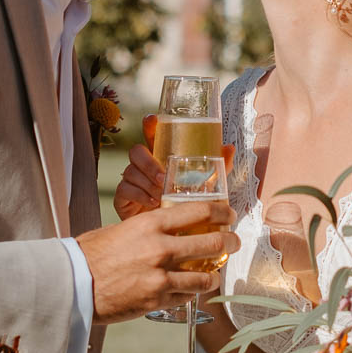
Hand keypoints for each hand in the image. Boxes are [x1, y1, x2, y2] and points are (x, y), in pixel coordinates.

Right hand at [76, 198, 240, 323]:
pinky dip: (192, 292)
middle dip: (229, 242)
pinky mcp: (157, 299)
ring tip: (215, 273)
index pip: (199, 212)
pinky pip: (186, 296)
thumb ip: (148, 228)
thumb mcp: (122, 229)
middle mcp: (160, 248)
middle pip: (211, 243)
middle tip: (233, 242)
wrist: (73, 284)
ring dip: (214, 274)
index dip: (221, 212)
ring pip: (204, 276)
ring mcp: (161, 276)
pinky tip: (192, 289)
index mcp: (151, 224)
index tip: (228, 215)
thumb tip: (169, 228)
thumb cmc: (91, 254)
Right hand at [115, 115, 236, 219]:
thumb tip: (229, 148)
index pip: (152, 135)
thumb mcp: (199, 185)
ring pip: (131, 171)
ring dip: (147, 183)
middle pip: (136, 151)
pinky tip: (152, 203)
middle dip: (149, 163)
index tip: (152, 120)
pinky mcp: (122, 196)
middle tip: (163, 178)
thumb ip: (213, 168)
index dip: (150, 125)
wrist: (163, 232)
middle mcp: (143, 165)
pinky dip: (140, 196)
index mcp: (160, 157)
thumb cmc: (180, 203)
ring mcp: (131, 179)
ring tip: (160, 195)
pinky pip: (125, 189)